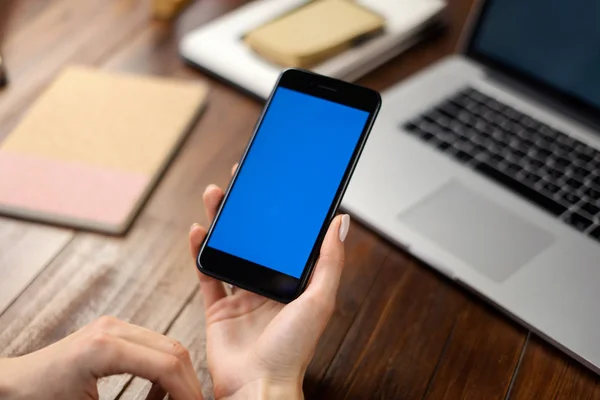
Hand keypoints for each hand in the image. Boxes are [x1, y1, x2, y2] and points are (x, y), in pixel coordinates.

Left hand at [0, 316, 201, 399]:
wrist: (10, 387)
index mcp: (105, 348)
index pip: (167, 364)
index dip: (188, 391)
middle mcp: (112, 329)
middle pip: (174, 349)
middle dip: (189, 382)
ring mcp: (113, 326)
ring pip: (167, 345)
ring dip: (177, 375)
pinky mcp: (112, 331)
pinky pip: (151, 345)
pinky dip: (162, 369)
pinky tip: (156, 394)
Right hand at [189, 165, 349, 399]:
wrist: (257, 386)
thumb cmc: (292, 351)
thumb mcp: (320, 300)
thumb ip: (330, 261)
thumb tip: (342, 222)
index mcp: (294, 283)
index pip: (286, 238)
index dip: (280, 211)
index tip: (276, 184)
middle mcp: (268, 286)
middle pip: (254, 239)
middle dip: (246, 209)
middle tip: (241, 180)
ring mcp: (242, 296)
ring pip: (229, 250)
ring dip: (221, 223)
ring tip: (215, 195)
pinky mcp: (218, 308)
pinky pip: (207, 275)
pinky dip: (200, 253)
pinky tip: (198, 232)